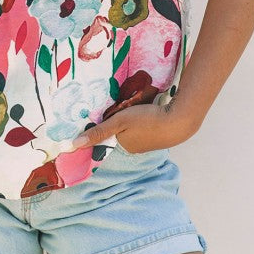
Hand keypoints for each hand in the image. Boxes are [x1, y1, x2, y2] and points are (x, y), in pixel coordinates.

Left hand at [71, 101, 196, 151]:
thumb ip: (98, 131)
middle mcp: (133, 148)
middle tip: (119, 106)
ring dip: (130, 119)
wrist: (179, 121)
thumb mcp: (119, 122)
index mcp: (122, 146)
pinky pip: (142, 127)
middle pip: (118, 132)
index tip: (100, 115)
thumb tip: (73, 145)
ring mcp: (146, 143)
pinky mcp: (157, 135)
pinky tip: (144, 110)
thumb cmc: (147, 120)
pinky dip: (141, 119)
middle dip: (117, 121)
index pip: (106, 136)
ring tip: (132, 106)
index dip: (103, 125)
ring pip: (131, 129)